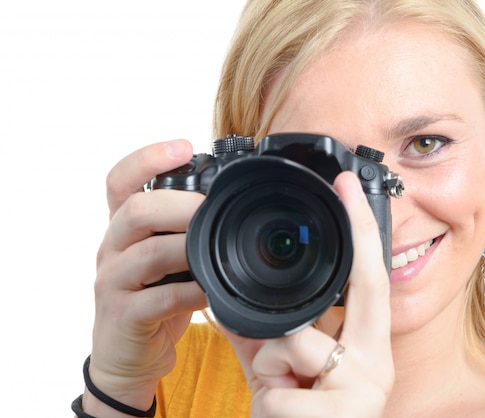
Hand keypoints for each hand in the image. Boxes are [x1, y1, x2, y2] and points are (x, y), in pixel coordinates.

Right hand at [84, 140, 207, 413]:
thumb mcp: (165, 257)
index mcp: (122, 228)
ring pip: (146, 254)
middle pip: (135, 211)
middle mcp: (112, 249)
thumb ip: (184, 231)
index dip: (147, 158)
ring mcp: (114, 283)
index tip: (184, 146)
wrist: (128, 355)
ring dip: (189, 248)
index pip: (119, 181)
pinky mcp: (124, 316)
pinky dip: (191, 292)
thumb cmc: (154, 297)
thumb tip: (229, 202)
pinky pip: (159, 300)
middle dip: (180, 205)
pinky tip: (210, 291)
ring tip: (215, 250)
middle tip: (212, 209)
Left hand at [225, 171, 394, 417]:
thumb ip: (267, 329)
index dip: (360, 229)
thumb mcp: (281, 369)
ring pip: (292, 344)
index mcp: (367, 347)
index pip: (369, 278)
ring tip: (280, 393)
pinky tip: (280, 415)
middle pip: (348, 294)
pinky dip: (266, 399)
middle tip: (313, 267)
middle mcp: (375, 365)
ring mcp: (362, 393)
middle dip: (333, 265)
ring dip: (270, 368)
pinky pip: (278, 388)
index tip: (346, 185)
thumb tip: (231, 292)